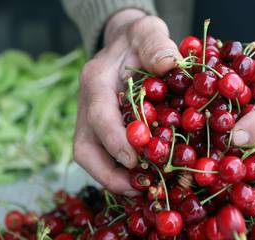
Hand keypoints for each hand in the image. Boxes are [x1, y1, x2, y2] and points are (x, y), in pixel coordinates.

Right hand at [73, 10, 180, 195]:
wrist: (126, 43)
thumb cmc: (139, 39)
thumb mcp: (149, 32)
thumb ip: (156, 45)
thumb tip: (169, 65)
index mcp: (97, 80)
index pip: (98, 113)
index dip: (114, 139)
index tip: (134, 160)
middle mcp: (88, 103)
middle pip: (85, 147)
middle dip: (108, 173)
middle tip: (138, 189)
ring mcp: (91, 119)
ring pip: (90, 157)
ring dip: (112, 179)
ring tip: (142, 191)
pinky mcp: (100, 130)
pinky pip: (102, 157)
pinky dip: (119, 173)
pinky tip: (142, 181)